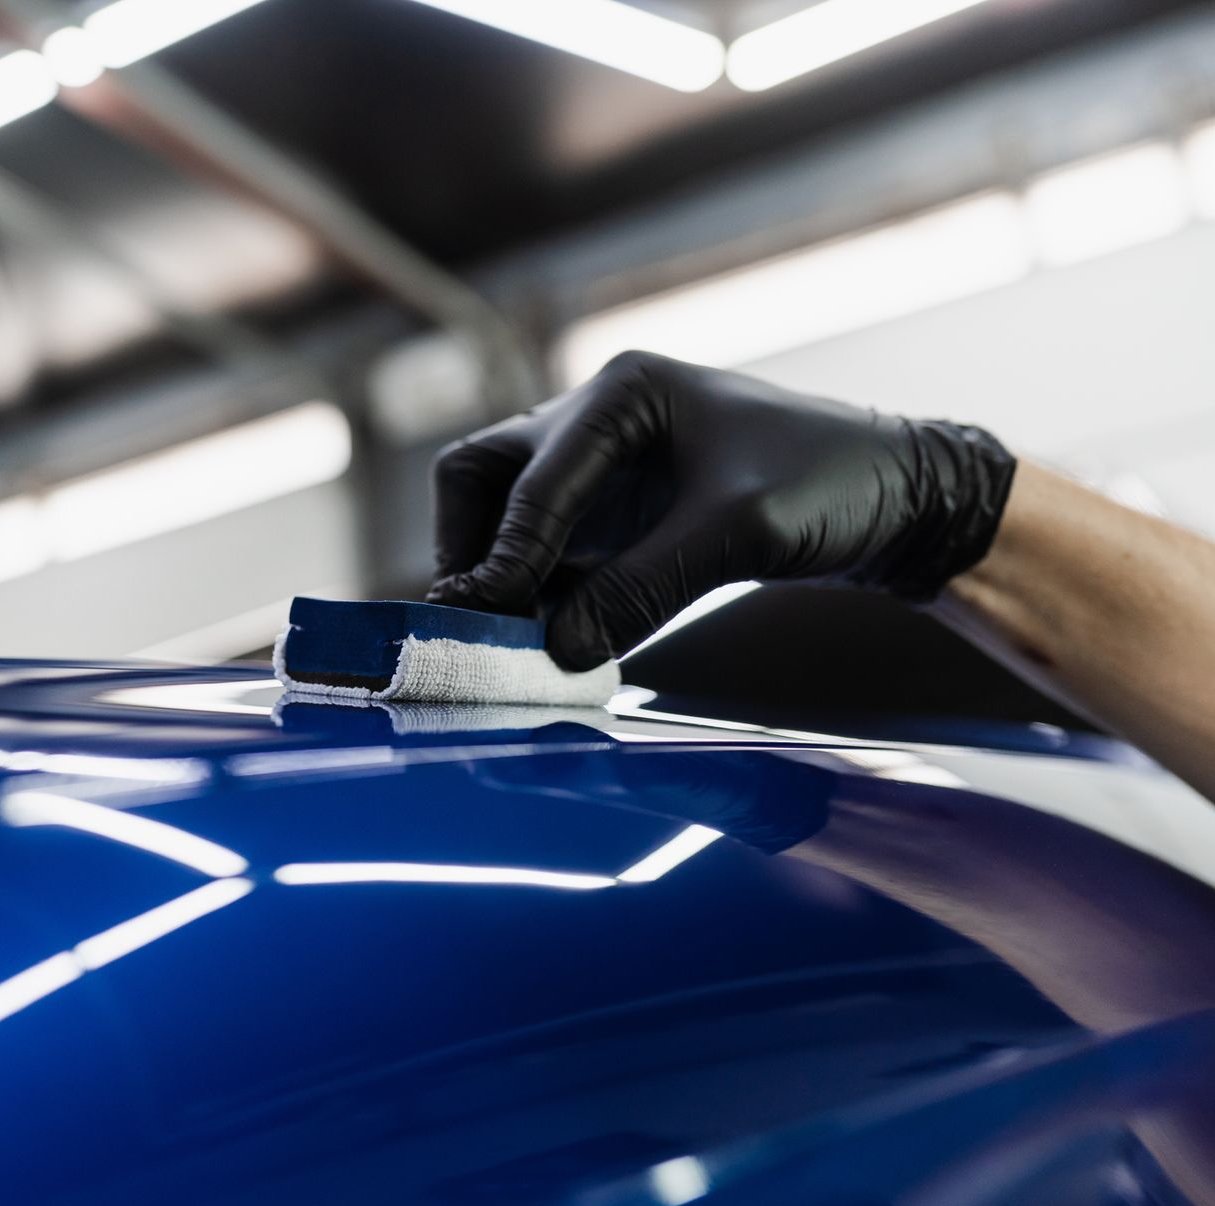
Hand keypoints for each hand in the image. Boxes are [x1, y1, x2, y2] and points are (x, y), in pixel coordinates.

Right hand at [427, 351, 1016, 669]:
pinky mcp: (619, 516)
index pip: (532, 481)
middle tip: (473, 614)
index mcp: (620, 394)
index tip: (482, 618)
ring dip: (500, 573)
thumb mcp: (736, 533)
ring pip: (507, 514)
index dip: (504, 556)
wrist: (896, 497)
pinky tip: (547, 638)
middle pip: (485, 476)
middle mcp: (595, 420)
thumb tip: (555, 650)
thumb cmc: (828, 485)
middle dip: (470, 544)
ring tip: (504, 636)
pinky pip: (552, 553)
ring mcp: (602, 469)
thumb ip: (641, 588)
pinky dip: (540, 593)